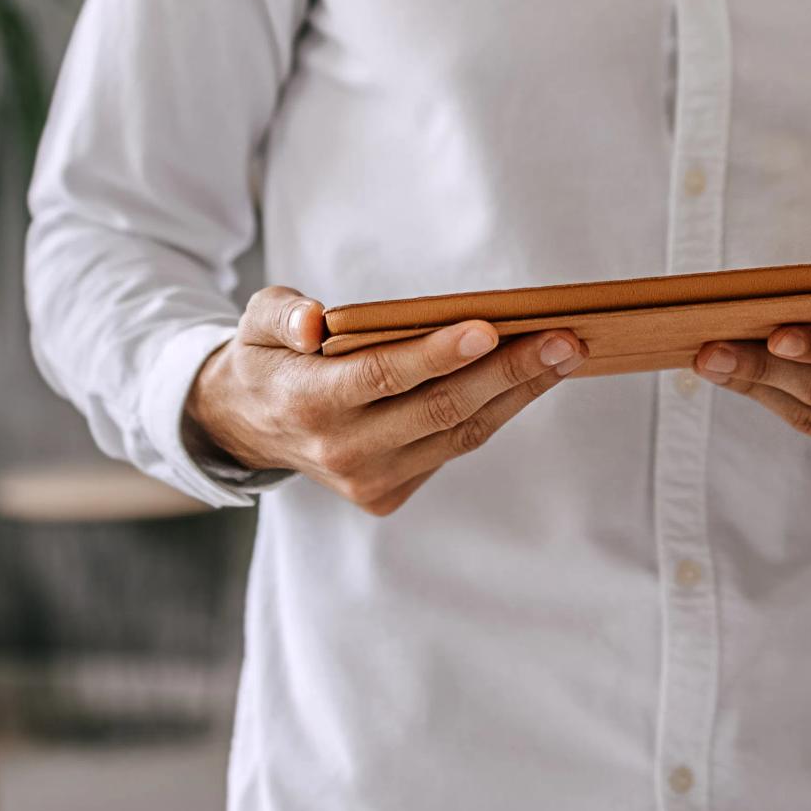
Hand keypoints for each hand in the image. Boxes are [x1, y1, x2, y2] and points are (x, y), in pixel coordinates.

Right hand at [184, 285, 579, 514]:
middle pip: (439, 409)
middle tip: (563, 339)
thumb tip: (313, 321)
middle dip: (509, 372)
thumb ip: (283, 315)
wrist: (247, 425)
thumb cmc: (269, 357)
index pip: (382, 376)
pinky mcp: (387, 495)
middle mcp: (341, 450)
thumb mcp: (256, 321)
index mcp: (308, 402)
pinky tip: (527, 380)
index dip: (436, 354)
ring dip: (517, 394)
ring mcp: (368, 480)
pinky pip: (452, 449)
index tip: (488, 328)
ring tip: (563, 354)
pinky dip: (493, 414)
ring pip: (458, 435)